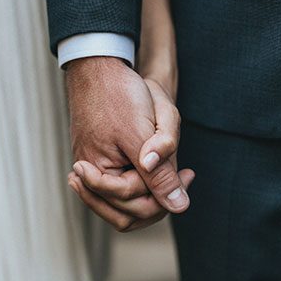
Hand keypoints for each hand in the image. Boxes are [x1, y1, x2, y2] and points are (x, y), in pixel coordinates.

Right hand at [65, 57, 190, 222]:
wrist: (101, 67)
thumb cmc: (120, 95)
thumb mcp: (144, 135)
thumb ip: (160, 174)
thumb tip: (179, 207)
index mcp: (97, 173)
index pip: (137, 206)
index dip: (166, 194)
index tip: (189, 173)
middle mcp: (91, 176)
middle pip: (128, 213)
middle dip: (158, 198)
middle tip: (183, 174)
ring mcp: (93, 168)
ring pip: (124, 203)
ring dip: (150, 193)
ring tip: (173, 174)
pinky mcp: (98, 159)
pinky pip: (119, 185)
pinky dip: (141, 183)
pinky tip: (156, 168)